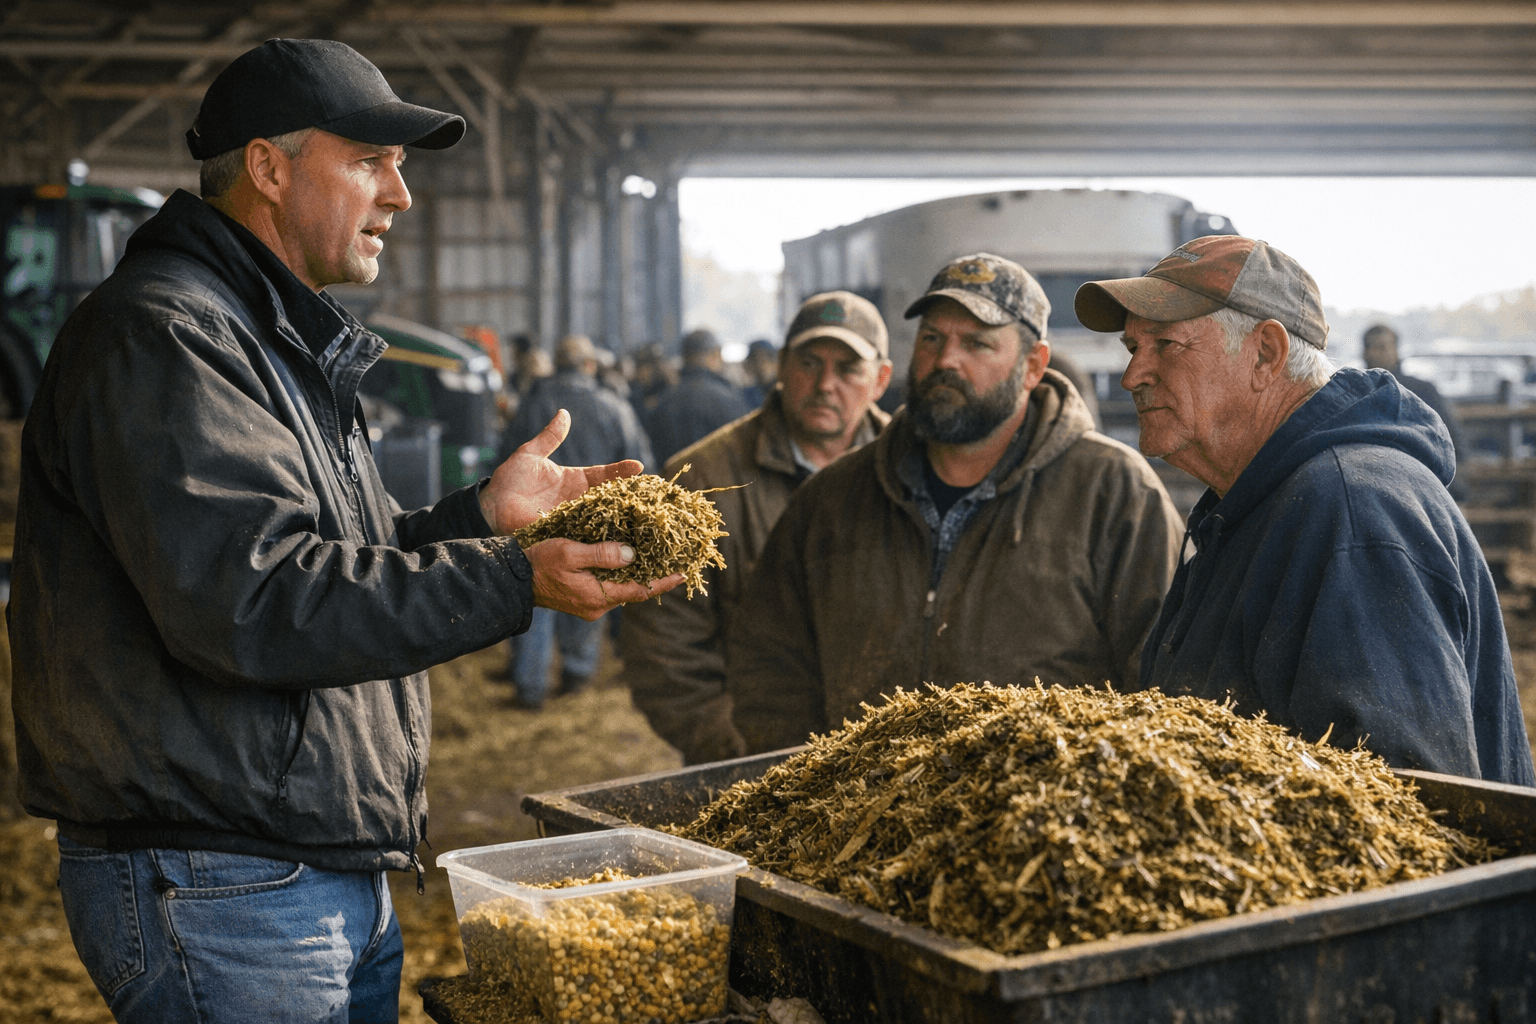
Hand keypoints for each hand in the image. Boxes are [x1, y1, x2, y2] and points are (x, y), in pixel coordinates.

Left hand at [480, 410, 644, 533]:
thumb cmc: (510, 480)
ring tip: (643, 518)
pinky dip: (601, 538)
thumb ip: (550, 437)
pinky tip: (617, 541)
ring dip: (621, 519)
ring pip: (603, 518)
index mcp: (575, 481)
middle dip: (630, 496)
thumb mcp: (530, 454)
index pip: (604, 475)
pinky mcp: (564, 535)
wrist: (491, 508)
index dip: (621, 471)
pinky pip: (586, 536)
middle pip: (610, 497)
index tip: (639, 467)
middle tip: (652, 495)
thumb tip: (564, 413)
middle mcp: (578, 501)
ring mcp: (573, 519)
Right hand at [527, 538, 685, 619]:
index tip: (683, 574)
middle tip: (674, 561)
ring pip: (621, 588)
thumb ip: (602, 554)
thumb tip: (631, 554)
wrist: (513, 581)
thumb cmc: (540, 564)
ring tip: (654, 557)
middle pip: (634, 590)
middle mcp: (598, 606)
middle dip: (653, 576)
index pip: (641, 591)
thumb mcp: (571, 553)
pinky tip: (625, 560)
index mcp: (599, 597)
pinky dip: (620, 574)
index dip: (663, 582)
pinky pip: (608, 587)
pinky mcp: (582, 599)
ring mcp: (590, 604)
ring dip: (636, 574)